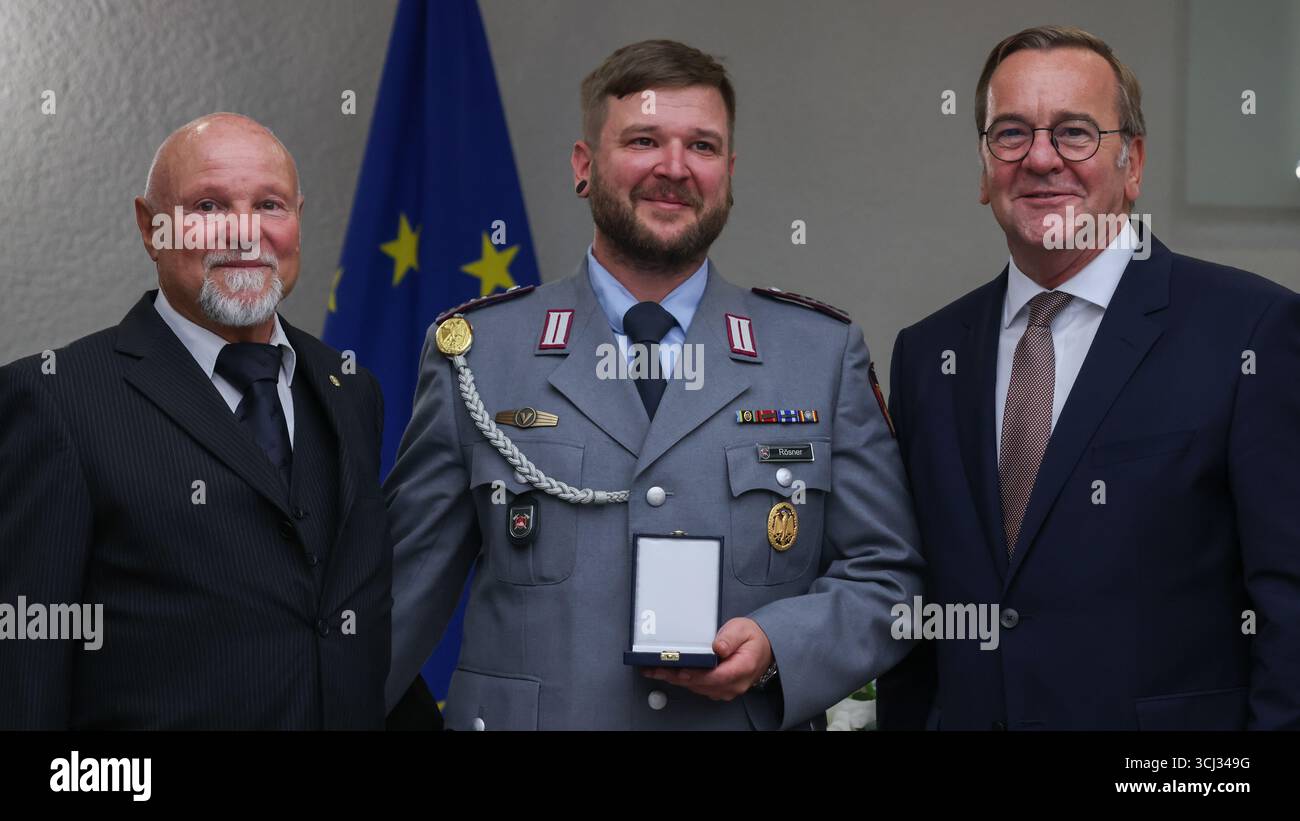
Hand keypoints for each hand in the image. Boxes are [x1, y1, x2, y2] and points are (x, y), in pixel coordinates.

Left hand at [640, 617, 773, 700]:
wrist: (763, 648)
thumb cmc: (752, 638)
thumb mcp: (742, 629)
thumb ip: (730, 638)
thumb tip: (718, 647)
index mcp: (742, 668)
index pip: (716, 676)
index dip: (696, 674)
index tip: (679, 670)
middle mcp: (734, 683)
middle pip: (702, 684)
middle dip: (677, 677)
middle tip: (657, 668)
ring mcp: (727, 688)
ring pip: (698, 688)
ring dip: (677, 680)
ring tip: (657, 669)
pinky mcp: (719, 688)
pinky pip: (699, 687)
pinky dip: (684, 680)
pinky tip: (670, 673)